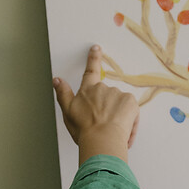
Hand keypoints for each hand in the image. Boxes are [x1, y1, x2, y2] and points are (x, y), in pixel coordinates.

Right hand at [54, 46, 138, 164]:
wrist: (102, 140)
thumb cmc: (84, 130)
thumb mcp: (67, 111)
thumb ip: (63, 93)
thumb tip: (57, 79)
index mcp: (88, 90)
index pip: (90, 70)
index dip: (93, 58)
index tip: (97, 48)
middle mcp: (103, 89)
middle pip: (107, 96)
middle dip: (107, 108)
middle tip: (102, 125)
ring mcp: (118, 94)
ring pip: (120, 105)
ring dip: (118, 116)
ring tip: (111, 130)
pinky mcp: (131, 102)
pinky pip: (131, 111)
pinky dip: (129, 121)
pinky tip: (121, 131)